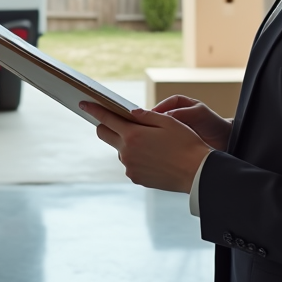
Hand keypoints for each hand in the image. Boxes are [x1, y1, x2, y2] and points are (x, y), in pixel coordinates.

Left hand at [80, 101, 210, 193]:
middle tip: (116, 119)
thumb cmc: (186, 143)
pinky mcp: (136, 178)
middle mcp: (126, 153)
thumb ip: (145, 115)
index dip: (94, 109)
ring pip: (120, 150)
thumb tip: (129, 112)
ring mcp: (130, 167)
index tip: (83, 102)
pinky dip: (136, 157)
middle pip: (105, 135)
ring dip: (126, 143)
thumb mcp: (168, 122)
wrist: (197, 173)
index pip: (106, 119)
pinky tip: (154, 156)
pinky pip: (130, 163)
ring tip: (149, 142)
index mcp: (132, 135)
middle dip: (106, 125)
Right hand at [152, 95, 232, 150]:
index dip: (159, 108)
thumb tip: (165, 116)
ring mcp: (177, 128)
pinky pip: (167, 139)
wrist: (224, 141)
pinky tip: (160, 145)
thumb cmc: (213, 124)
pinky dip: (162, 141)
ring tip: (152, 136)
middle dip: (154, 120)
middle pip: (162, 115)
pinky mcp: (177, 140)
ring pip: (163, 128)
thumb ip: (183, 112)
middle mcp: (179, 115)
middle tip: (148, 125)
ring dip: (157, 131)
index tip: (152, 114)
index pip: (167, 103)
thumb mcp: (199, 113)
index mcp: (183, 104)